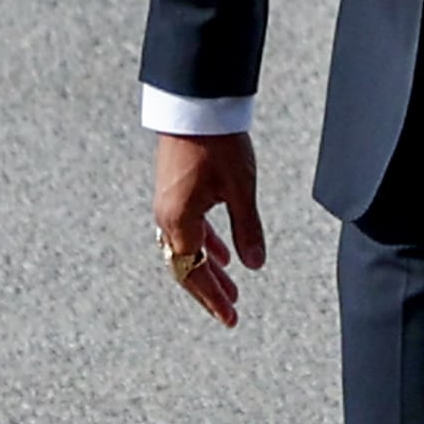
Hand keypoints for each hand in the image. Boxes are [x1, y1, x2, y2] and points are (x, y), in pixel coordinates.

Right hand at [153, 130, 263, 326]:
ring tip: (231, 287)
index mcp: (180, 222)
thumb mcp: (241, 189)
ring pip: (187, 249)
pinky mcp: (174, 192)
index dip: (213, 298)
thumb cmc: (217, 145)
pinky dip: (206, 244)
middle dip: (210, 290)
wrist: (194, 106)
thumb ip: (248, 230)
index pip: (195, 273)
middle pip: (187, 266)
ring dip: (209, 269)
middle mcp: (168, 218)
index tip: (230, 317)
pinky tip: (223, 253)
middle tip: (231, 311)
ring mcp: (168, 205)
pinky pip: (187, 229)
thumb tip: (254, 265)